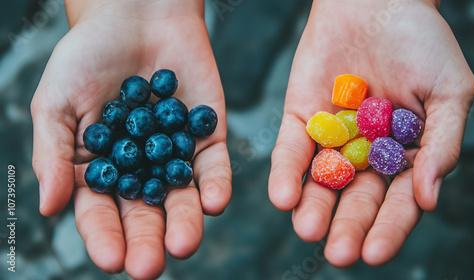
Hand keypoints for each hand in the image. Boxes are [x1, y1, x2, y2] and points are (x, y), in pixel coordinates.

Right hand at [31, 1, 230, 277]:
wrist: (134, 15)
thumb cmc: (87, 57)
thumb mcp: (57, 103)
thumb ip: (53, 154)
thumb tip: (48, 207)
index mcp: (100, 171)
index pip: (101, 212)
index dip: (104, 236)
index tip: (111, 259)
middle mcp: (140, 170)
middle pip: (145, 213)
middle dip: (147, 239)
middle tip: (150, 266)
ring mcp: (176, 155)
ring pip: (182, 197)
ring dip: (185, 221)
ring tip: (183, 243)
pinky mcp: (206, 135)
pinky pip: (213, 165)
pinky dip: (215, 184)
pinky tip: (213, 202)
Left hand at [269, 0, 473, 266]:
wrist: (377, 0)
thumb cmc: (422, 42)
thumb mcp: (449, 91)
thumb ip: (442, 143)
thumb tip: (428, 197)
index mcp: (404, 154)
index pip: (397, 201)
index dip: (388, 228)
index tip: (373, 252)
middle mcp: (365, 154)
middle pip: (355, 198)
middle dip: (347, 226)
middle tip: (338, 253)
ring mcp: (331, 138)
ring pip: (321, 181)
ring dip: (313, 207)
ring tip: (307, 228)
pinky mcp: (299, 118)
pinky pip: (292, 150)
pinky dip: (287, 172)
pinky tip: (283, 196)